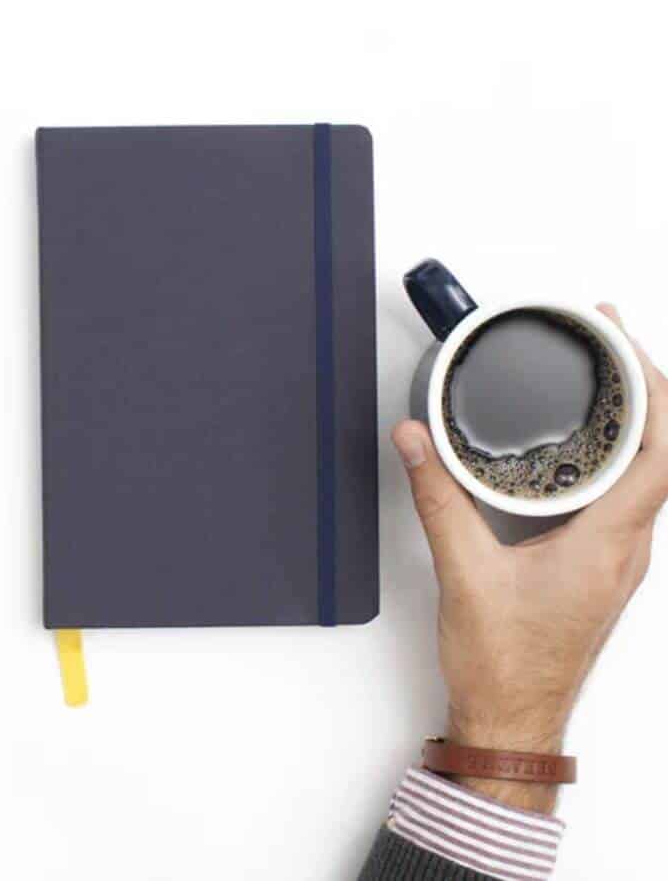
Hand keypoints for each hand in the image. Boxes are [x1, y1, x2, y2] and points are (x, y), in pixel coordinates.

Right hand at [392, 304, 666, 812]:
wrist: (514, 722)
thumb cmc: (504, 664)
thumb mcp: (463, 571)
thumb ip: (437, 498)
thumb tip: (416, 439)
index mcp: (609, 543)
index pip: (662, 450)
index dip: (655, 387)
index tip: (621, 339)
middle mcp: (628, 548)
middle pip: (665, 450)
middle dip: (644, 384)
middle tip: (608, 336)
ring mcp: (620, 559)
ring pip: (650, 473)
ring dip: (636, 419)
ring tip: (603, 375)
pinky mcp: (602, 566)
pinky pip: (627, 495)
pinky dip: (616, 454)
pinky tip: (582, 443)